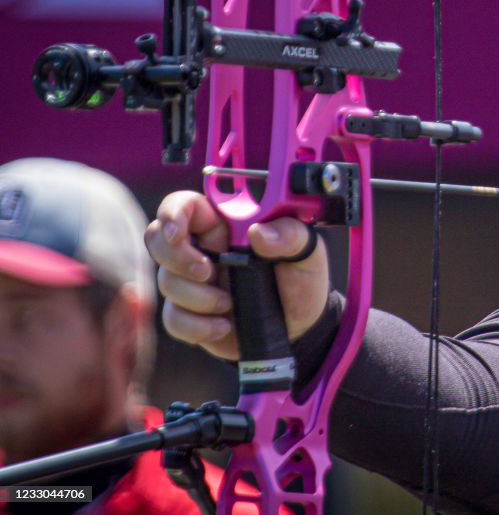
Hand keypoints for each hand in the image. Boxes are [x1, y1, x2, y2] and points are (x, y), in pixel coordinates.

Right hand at [145, 191, 329, 360]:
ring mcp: (193, 282)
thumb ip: (291, 234)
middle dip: (175, 257)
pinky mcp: (191, 314)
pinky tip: (224, 326)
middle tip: (207, 271)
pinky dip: (197, 326)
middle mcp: (203, 249)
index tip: (179, 234)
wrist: (302, 327)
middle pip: (156, 238)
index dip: (172, 213)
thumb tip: (259, 233)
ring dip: (198, 297)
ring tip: (230, 303)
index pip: (185, 204)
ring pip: (166, 281)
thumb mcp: (308, 253)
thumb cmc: (301, 281)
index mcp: (226, 225)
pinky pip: (173, 318)